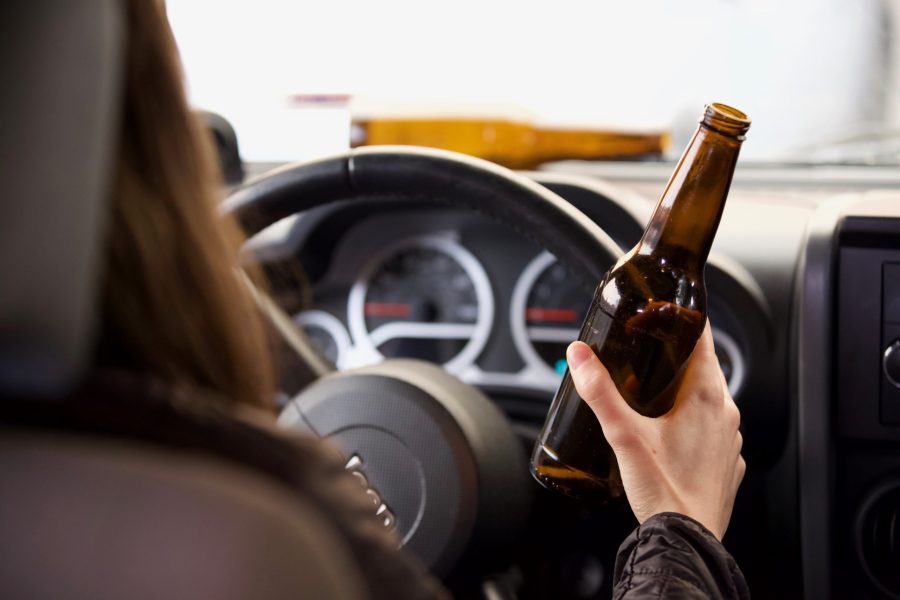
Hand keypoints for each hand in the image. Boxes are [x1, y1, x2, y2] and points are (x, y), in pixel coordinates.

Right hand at [566, 322, 744, 539]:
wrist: (687, 540)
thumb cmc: (663, 491)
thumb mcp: (623, 434)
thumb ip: (599, 392)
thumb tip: (579, 356)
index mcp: (706, 396)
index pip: (702, 338)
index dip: (682, 321)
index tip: (664, 314)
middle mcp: (725, 413)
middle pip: (705, 367)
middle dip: (678, 356)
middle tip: (648, 352)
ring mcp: (730, 438)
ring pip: (711, 398)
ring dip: (687, 390)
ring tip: (655, 393)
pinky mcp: (728, 461)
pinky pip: (714, 428)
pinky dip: (696, 421)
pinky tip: (671, 433)